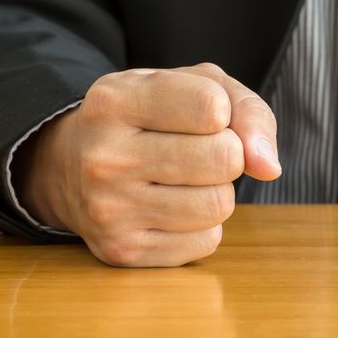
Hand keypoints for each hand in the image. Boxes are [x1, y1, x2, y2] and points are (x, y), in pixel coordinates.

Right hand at [12, 63, 280, 266]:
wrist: (69, 166)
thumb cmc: (148, 118)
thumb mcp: (192, 86)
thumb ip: (246, 111)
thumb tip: (269, 167)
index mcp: (114, 101)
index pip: (211, 107)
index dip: (222, 112)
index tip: (201, 114)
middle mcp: (104, 156)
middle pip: (224, 159)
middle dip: (228, 153)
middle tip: (198, 150)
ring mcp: (108, 209)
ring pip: (219, 204)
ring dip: (217, 191)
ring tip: (183, 179)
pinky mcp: (121, 251)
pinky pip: (206, 242)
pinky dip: (202, 225)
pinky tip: (170, 208)